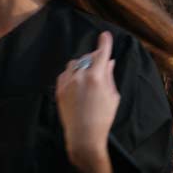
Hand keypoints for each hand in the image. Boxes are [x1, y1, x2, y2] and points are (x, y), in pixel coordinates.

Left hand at [56, 32, 119, 172]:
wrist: (83, 137)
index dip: (104, 43)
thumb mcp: (113, 96)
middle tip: (101, 63)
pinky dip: (72, 73)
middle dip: (95, 57)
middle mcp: (80, 76)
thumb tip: (109, 61)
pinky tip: (77, 81)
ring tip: (88, 74)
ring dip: (82, 64)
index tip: (105, 35)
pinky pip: (65, 73)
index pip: (101, 53)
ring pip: (75, 63)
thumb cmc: (103, 118)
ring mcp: (68, 82)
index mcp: (97, 77)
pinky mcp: (59, 89)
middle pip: (88, 57)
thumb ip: (109, 76)